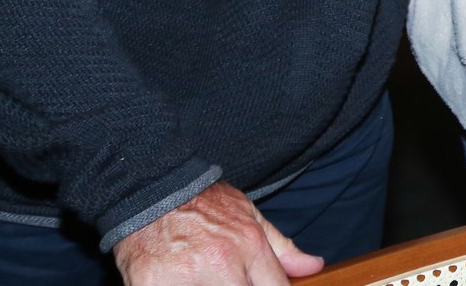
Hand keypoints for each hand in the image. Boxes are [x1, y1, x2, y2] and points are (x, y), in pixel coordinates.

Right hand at [112, 183, 321, 284]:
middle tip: (227, 280)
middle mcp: (222, 261)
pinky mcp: (154, 284)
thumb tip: (314, 266)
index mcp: (249, 244)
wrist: (151, 189)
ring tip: (204, 278)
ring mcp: (187, 276)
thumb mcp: (248, 215)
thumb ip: (281, 247)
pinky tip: (182, 283)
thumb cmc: (203, 204)